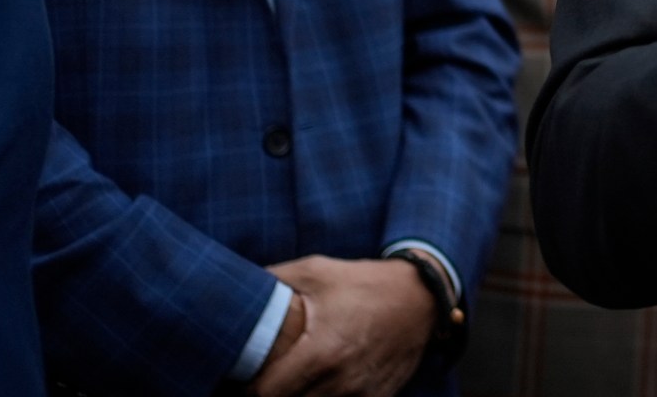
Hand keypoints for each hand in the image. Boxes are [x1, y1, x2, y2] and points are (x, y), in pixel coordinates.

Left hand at [249, 256, 435, 396]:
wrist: (422, 297)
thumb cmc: (364, 283)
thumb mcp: (316, 271)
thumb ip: (274, 280)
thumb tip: (234, 286)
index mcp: (322, 353)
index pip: (265, 394)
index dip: (246, 390)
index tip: (241, 378)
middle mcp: (342, 381)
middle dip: (271, 395)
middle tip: (266, 377)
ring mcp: (362, 395)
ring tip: (293, 380)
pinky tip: (321, 384)